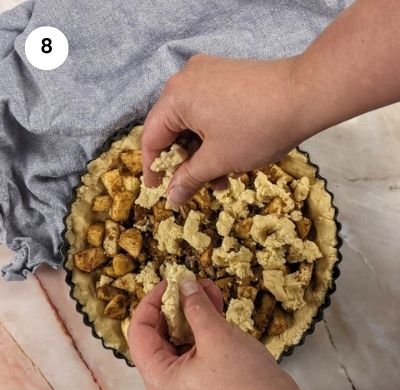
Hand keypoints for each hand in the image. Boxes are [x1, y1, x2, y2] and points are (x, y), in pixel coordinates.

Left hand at [129, 278, 298, 389]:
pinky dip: (202, 334)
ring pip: (178, 346)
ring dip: (191, 317)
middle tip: (191, 284)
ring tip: (207, 290)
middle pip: (157, 340)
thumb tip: (184, 283)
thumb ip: (195, 306)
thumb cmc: (243, 376)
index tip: (169, 282)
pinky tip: (216, 309)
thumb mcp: (217, 335)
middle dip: (175, 308)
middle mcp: (164, 389)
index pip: (139, 333)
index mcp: (157, 379)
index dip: (151, 303)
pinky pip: (193, 356)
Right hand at [141, 54, 303, 206]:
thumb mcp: (218, 160)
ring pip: (193, 121)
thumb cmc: (256, 130)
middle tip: (195, 188)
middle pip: (172, 128)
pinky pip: (209, 109)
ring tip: (221, 180)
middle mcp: (186, 79)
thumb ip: (188, 179)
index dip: (153, 169)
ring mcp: (208, 73)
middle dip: (185, 162)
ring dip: (203, 153)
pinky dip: (214, 135)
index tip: (159, 191)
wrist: (305, 94)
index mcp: (175, 96)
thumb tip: (171, 198)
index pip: (151, 137)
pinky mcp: (227, 75)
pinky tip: (231, 158)